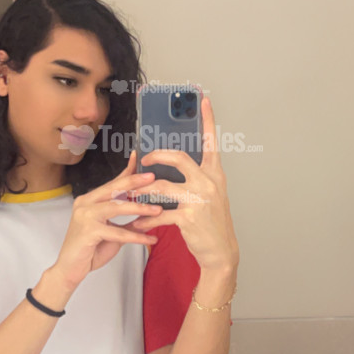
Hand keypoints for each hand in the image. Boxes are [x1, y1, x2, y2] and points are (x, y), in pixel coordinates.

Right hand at [53, 151, 162, 290]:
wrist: (70, 269)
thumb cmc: (89, 249)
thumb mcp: (112, 232)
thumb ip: (127, 222)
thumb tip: (148, 215)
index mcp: (89, 200)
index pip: (112, 183)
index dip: (127, 171)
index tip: (140, 159)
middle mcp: (85, 203)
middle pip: (113, 188)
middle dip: (134, 182)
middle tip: (152, 178)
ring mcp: (85, 216)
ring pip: (116, 207)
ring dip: (139, 208)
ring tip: (158, 210)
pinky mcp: (88, 231)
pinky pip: (117, 232)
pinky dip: (135, 236)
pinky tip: (149, 238)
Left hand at [131, 96, 238, 272]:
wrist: (222, 251)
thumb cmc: (212, 222)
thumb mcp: (210, 195)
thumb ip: (196, 177)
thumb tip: (173, 163)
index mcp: (215, 174)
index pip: (212, 142)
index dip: (207, 121)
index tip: (204, 101)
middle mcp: (209, 183)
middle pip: (180, 158)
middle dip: (157, 156)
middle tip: (145, 160)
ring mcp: (199, 200)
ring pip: (162, 186)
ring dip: (143, 192)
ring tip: (131, 196)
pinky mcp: (189, 218)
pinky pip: (160, 214)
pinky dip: (145, 219)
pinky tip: (137, 224)